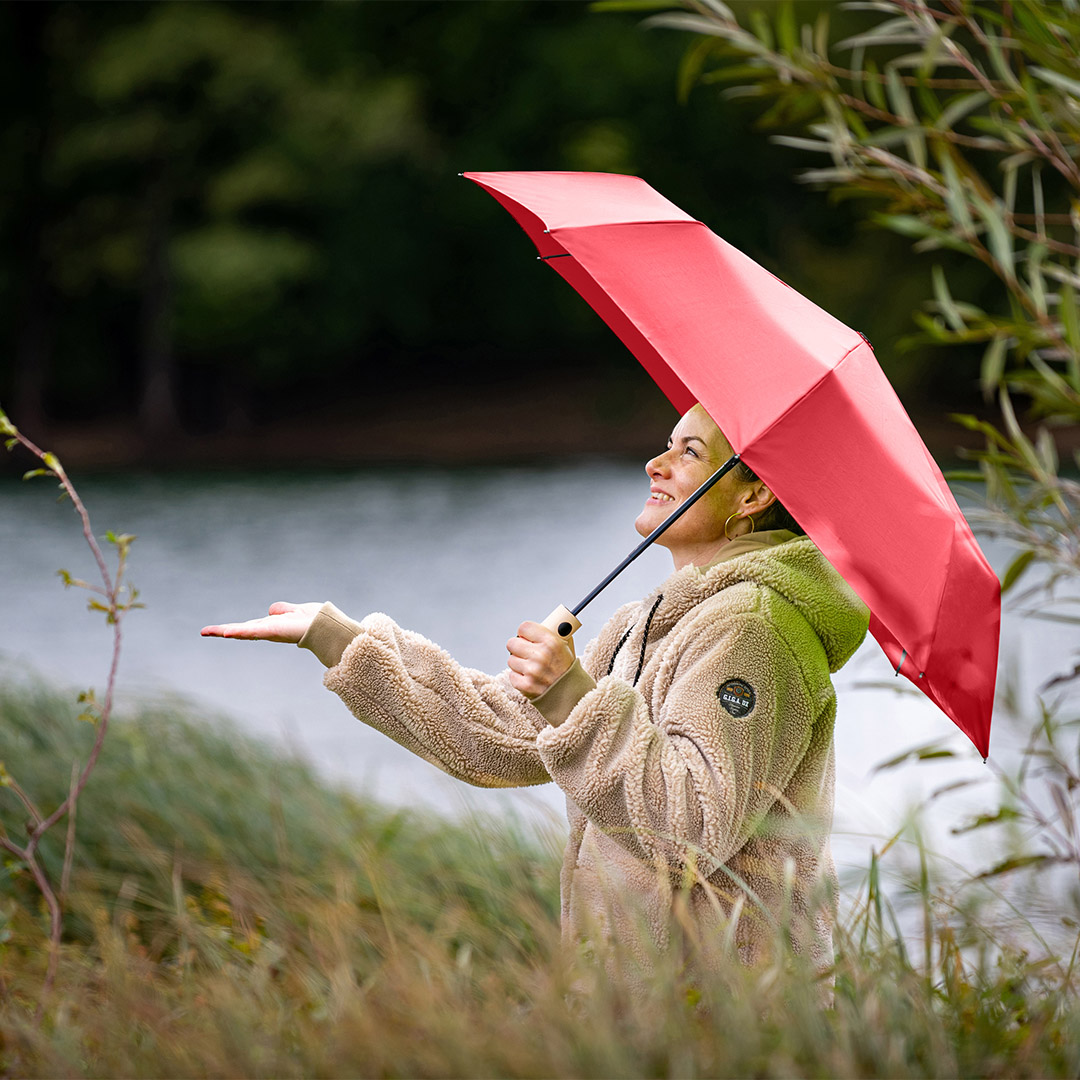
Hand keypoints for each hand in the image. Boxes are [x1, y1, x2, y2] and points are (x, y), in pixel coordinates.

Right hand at [200, 601, 323, 643]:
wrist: (326, 626)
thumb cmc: (314, 621)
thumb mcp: (294, 611)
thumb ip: (283, 610)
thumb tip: (272, 610)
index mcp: (271, 626)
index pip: (248, 626)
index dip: (234, 628)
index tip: (218, 630)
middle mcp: (268, 630)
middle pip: (241, 630)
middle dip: (222, 631)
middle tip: (204, 632)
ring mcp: (270, 632)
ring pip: (243, 631)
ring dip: (225, 631)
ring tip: (208, 632)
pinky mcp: (273, 631)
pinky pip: (254, 631)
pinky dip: (240, 631)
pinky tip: (227, 632)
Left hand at [506, 620, 574, 699]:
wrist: (572, 696)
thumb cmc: (567, 670)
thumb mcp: (566, 647)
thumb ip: (554, 634)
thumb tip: (548, 622)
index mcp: (551, 642)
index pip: (524, 627)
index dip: (524, 632)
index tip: (526, 636)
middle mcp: (541, 655)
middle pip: (512, 643)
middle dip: (518, 647)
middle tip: (525, 652)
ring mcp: (532, 671)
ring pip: (511, 659)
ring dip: (518, 663)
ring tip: (530, 667)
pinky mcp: (526, 685)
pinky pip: (511, 675)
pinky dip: (518, 677)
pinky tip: (529, 678)